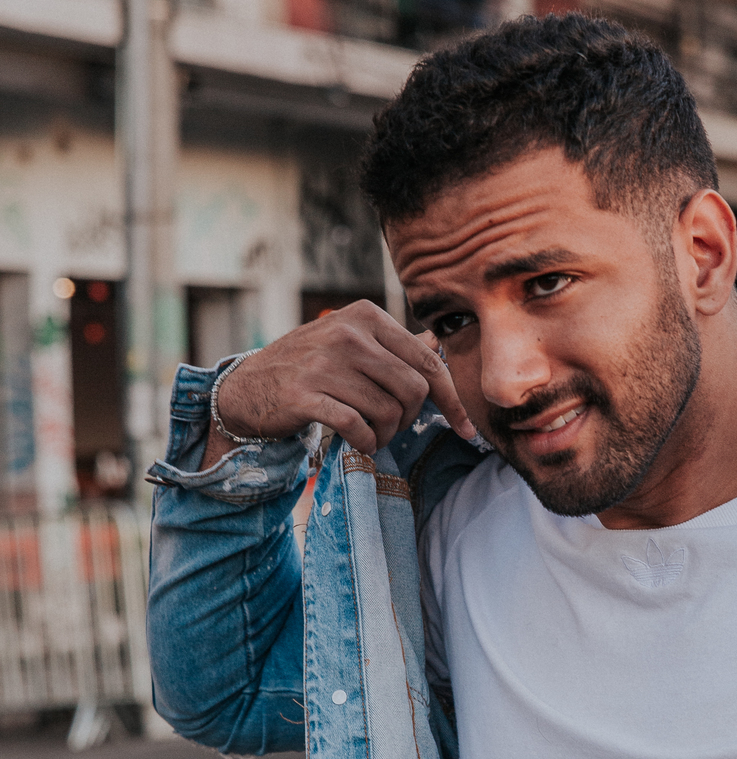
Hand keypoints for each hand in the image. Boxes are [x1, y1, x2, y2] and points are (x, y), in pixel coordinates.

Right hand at [202, 300, 475, 466]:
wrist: (247, 387)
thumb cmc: (309, 367)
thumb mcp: (349, 342)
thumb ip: (393, 346)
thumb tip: (438, 344)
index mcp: (365, 316)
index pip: (428, 362)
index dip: (452, 400)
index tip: (466, 429)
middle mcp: (347, 333)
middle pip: (414, 390)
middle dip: (411, 420)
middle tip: (393, 428)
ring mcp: (324, 363)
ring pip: (388, 411)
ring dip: (387, 435)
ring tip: (372, 435)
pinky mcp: (305, 395)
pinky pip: (359, 428)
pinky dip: (367, 443)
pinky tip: (359, 443)